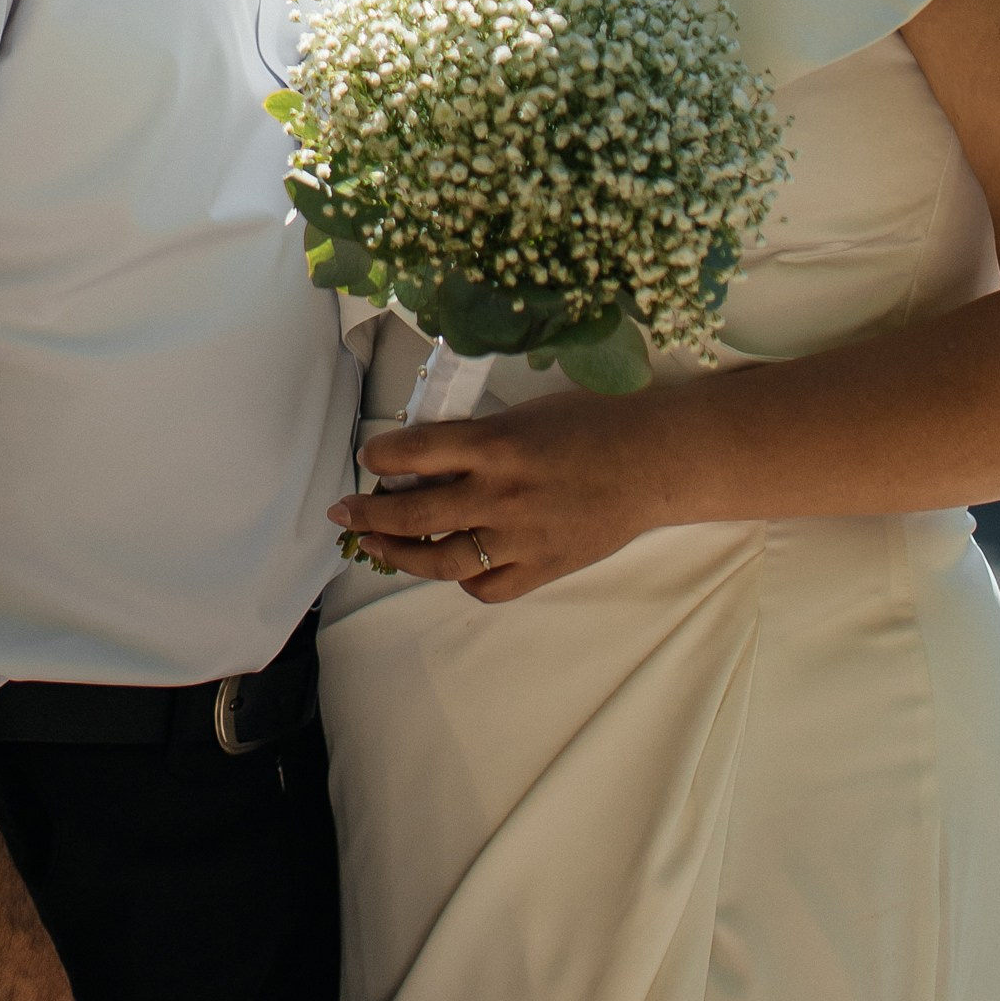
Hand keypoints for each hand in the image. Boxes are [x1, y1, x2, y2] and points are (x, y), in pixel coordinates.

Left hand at [331, 389, 698, 600]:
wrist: (655, 461)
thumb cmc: (594, 422)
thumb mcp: (527, 414)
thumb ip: (478, 438)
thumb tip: (426, 458)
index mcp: (496, 444)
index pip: (415, 453)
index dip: (380, 457)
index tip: (367, 459)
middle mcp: (500, 493)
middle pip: (414, 515)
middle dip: (369, 514)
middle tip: (344, 512)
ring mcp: (520, 537)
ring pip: (440, 559)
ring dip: (399, 554)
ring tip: (376, 547)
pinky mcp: (542, 568)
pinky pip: (486, 586)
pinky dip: (464, 578)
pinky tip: (455, 564)